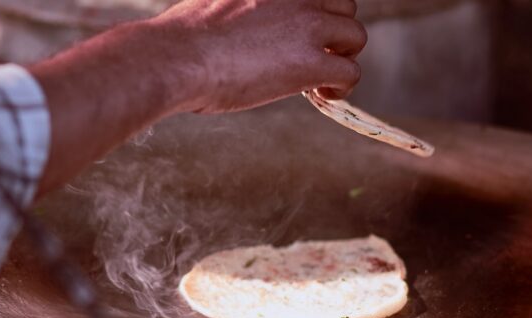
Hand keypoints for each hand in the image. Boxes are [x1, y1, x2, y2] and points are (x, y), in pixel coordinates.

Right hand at [31, 0, 366, 194]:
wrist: (177, 58)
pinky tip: (320, 95)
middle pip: (344, 6)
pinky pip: (350, 71)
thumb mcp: (223, 3)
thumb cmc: (186, 38)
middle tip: (314, 54)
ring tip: (319, 79)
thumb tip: (255, 29)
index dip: (316, 12)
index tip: (302, 33)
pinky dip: (341, 86)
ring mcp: (306, 25)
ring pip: (355, 36)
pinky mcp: (309, 61)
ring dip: (342, 57)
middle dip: (334, 32)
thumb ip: (250, 8)